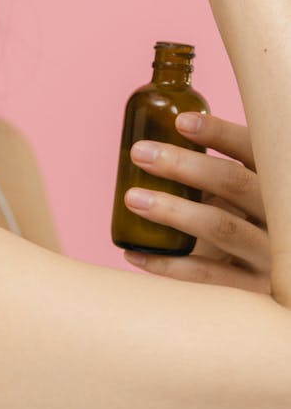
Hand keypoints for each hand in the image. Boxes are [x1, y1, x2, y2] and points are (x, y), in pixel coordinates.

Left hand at [122, 113, 269, 292]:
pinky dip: (167, 264)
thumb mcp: (247, 190)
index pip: (252, 149)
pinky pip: (207, 275)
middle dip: (184, 166)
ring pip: (220, 226)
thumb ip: (219, 170)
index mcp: (276, 181)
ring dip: (172, 211)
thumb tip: (164, 132)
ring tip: (133, 198)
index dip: (219, 134)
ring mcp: (270, 252)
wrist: (280, 270)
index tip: (180, 121)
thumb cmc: (251, 221)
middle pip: (234, 182)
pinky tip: (133, 252)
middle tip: (140, 153)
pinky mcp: (253, 288)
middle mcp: (280, 213)